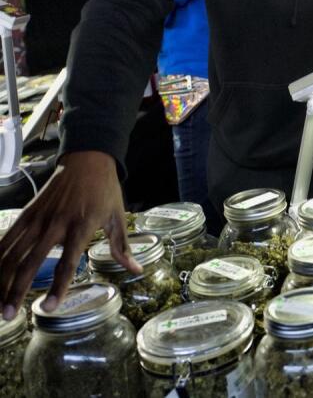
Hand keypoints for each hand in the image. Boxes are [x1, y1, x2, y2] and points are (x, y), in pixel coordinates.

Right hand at [0, 151, 137, 319]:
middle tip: (10, 315)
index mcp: (81, 226)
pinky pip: (6, 238)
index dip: (57, 287)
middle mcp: (55, 224)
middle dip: (16, 291)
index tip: (49, 308)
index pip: (66, 263)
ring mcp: (38, 218)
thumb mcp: (118, 217)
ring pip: (12, 253)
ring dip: (1, 280)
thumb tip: (136, 269)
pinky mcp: (26, 213)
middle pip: (30, 263)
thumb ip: (121, 246)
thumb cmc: (105, 190)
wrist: (87, 160)